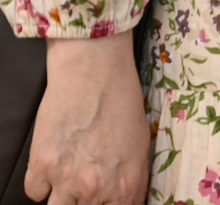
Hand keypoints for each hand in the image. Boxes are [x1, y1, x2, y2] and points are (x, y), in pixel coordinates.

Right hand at [25, 33, 149, 204]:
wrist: (94, 72)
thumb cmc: (122, 101)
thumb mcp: (141, 144)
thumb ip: (132, 179)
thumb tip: (125, 197)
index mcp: (126, 184)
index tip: (105, 201)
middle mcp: (95, 188)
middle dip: (87, 202)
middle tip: (86, 182)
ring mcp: (65, 179)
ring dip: (63, 197)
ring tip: (70, 177)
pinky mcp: (40, 165)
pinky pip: (34, 192)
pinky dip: (41, 182)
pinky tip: (53, 165)